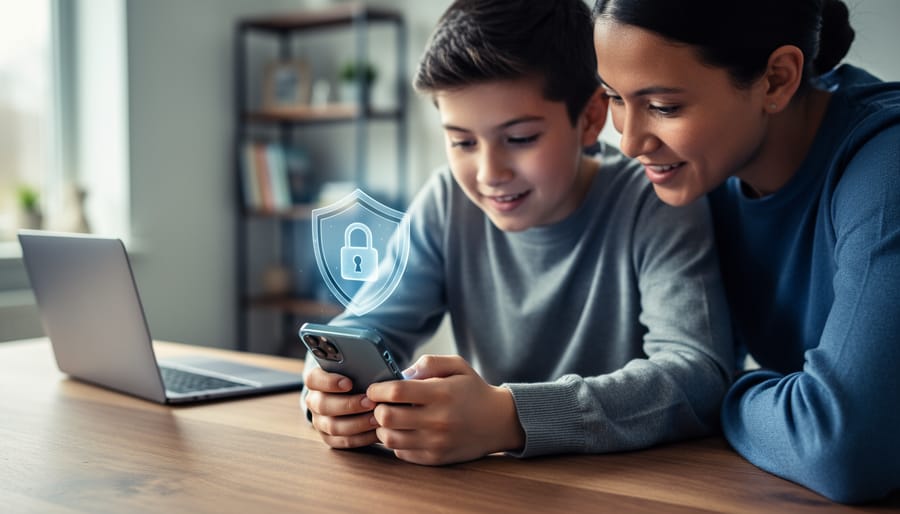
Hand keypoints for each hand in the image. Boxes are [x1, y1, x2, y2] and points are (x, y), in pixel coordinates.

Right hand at [304, 366, 378, 448]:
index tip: (349, 383)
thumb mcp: (356, 369)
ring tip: (377, 419)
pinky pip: (344, 441)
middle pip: (324, 405)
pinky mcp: (330, 438)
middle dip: (349, 405)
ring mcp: (320, 421)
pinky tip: (376, 432)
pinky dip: (361, 438)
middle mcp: (314, 401)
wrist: (355, 395)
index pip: (313, 380)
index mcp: (315, 381)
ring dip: (357, 423)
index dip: (329, 382)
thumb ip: (358, 369)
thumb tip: (374, 372)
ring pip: (333, 426)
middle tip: (370, 402)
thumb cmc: (357, 378)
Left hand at [366, 355, 524, 464]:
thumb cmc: (473, 390)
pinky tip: (405, 432)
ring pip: (390, 439)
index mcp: (441, 393)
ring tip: (391, 419)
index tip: (374, 390)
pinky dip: (397, 443)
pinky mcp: (436, 458)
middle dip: (376, 409)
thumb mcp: (457, 366)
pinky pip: (402, 453)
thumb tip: (401, 374)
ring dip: (383, 428)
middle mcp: (438, 420)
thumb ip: (428, 363)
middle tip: (381, 405)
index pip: (396, 391)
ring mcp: (436, 442)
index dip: (378, 390)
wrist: (499, 421)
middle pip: (387, 417)